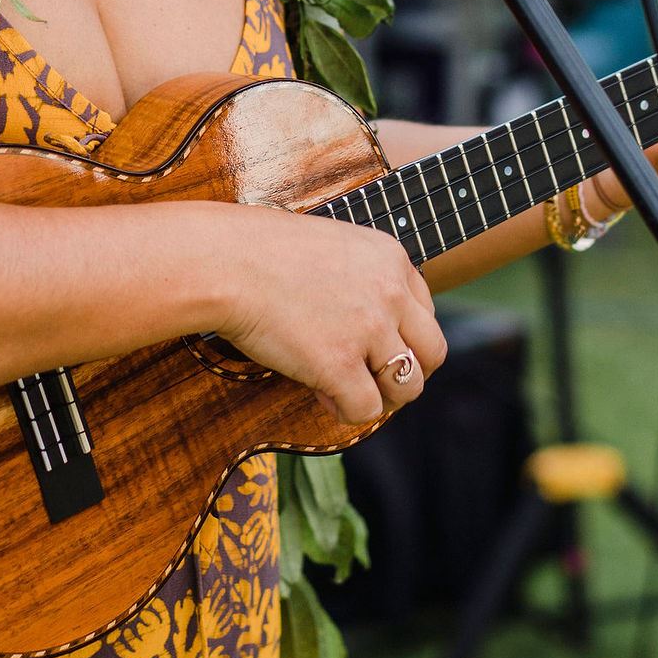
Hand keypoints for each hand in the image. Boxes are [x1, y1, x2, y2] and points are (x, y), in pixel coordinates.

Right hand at [217, 208, 445, 427]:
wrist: (224, 261)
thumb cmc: (258, 250)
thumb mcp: (331, 246)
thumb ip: (358, 277)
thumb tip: (359, 320)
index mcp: (390, 259)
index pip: (426, 310)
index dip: (401, 334)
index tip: (372, 342)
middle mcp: (391, 294)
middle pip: (432, 352)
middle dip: (408, 371)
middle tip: (374, 377)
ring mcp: (369, 331)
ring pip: (408, 386)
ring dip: (381, 396)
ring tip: (347, 389)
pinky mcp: (339, 365)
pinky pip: (366, 408)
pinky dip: (346, 410)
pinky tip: (321, 394)